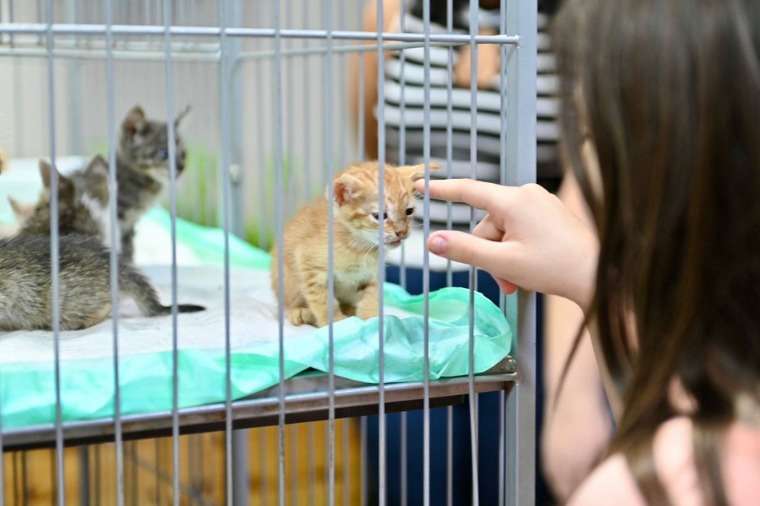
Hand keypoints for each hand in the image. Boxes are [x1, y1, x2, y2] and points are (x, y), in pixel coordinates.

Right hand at [415, 179, 597, 309]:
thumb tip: (432, 240)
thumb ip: (464, 250)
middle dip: (488, 252)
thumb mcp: (502, 262)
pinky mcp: (550, 215)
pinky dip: (516, 250)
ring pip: (503, 230)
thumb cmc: (554, 267)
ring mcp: (541, 204)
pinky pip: (520, 230)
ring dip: (503, 256)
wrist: (598, 275)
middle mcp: (527, 195)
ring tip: (517, 280)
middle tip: (503, 279)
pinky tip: (528, 269)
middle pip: (487, 223)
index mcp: (513, 201)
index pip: (468, 191)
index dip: (442, 190)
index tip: (422, 185)